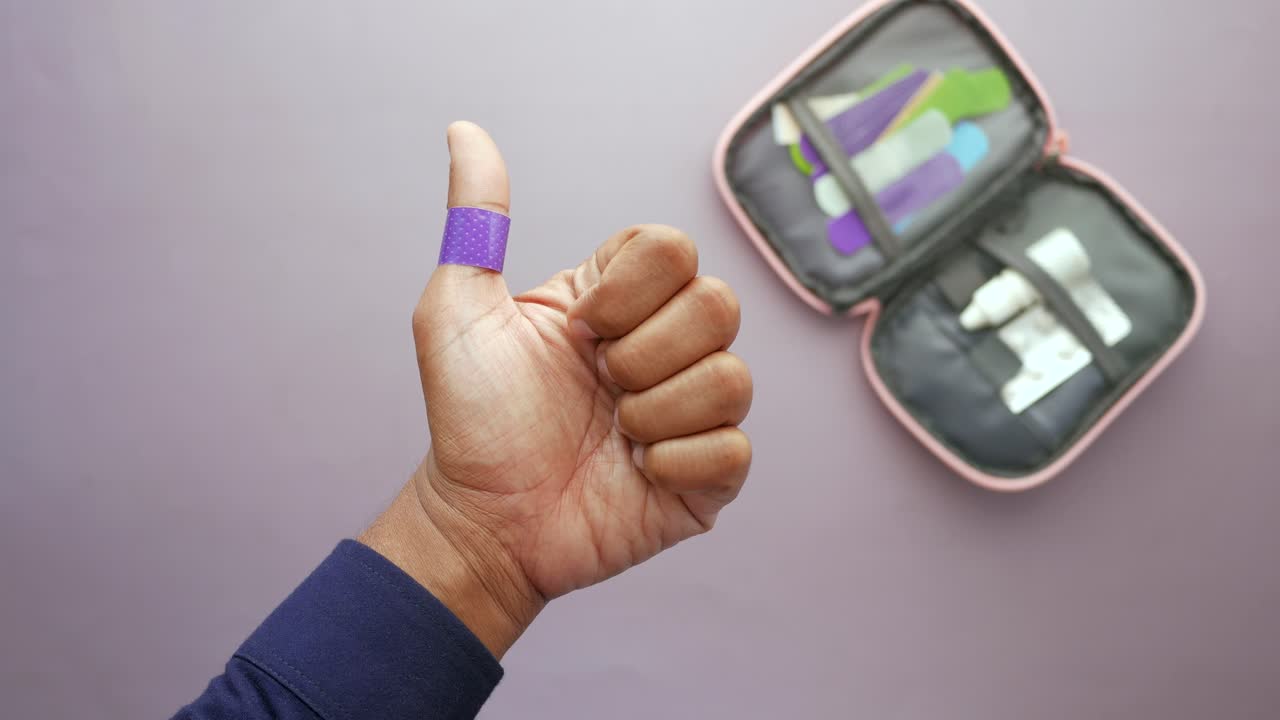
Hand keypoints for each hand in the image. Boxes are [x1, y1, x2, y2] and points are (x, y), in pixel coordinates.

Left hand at [361, 122, 751, 656]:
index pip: (674, 248)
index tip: (576, 329)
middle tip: (596, 386)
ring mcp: (694, 410)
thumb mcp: (458, 309)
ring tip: (612, 436)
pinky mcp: (710, 475)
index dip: (628, 290)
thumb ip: (476, 220)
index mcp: (621, 299)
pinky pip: (734, 450)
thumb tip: (466, 131)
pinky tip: (634, 473)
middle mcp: (667, 346)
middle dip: (644, 353)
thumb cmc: (470, 419)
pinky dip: (676, 464)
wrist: (483, 522)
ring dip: (656, 413)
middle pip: (721, 303)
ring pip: (734, 378)